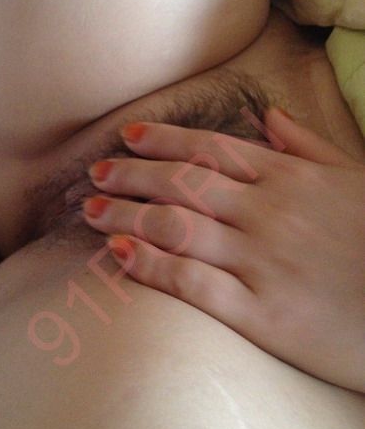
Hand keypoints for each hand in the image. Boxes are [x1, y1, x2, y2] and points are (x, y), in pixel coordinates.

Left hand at [83, 108, 364, 391]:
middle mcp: (267, 211)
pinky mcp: (261, 313)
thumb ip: (307, 145)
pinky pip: (192, 282)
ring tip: (89, 211)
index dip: (163, 140)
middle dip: (131, 176)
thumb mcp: (354, 178)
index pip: (210, 150)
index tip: (128, 137)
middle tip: (95, 174)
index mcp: (288, 178)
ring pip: (175, 227)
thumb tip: (268, 116)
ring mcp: (261, 261)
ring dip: (125, 216)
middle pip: (182, 184)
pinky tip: (116, 256)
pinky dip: (150, 266)